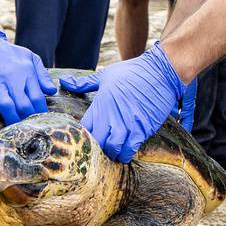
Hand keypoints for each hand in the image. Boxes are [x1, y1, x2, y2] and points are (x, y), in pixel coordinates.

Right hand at [0, 23, 54, 123]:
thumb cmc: (9, 54)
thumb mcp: (30, 57)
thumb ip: (42, 75)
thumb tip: (52, 92)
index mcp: (26, 72)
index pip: (37, 99)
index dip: (40, 113)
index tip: (40, 120)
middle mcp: (12, 79)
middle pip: (24, 106)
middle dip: (27, 120)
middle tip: (28, 126)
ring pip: (7, 107)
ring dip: (11, 120)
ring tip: (14, 126)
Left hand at [67, 44, 184, 162]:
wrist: (161, 71)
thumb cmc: (132, 72)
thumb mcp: (105, 75)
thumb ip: (84, 83)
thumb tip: (64, 81)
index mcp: (101, 103)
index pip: (84, 127)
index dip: (82, 136)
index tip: (84, 139)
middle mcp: (113, 115)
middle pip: (97, 142)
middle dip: (95, 149)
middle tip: (97, 150)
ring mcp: (129, 123)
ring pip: (113, 149)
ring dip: (111, 154)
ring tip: (111, 153)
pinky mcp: (143, 128)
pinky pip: (131, 149)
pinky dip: (126, 154)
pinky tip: (125, 151)